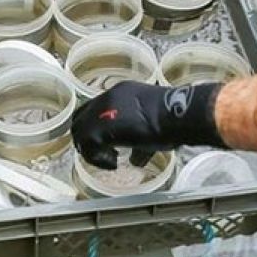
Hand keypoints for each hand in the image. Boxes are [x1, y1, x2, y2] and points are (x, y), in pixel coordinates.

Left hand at [71, 81, 225, 169]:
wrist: (175, 116)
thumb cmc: (172, 119)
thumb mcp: (151, 124)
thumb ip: (138, 141)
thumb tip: (136, 160)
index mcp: (119, 93)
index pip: (94, 108)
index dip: (95, 127)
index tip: (106, 143)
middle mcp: (107, 98)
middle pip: (81, 119)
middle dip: (88, 139)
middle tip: (102, 154)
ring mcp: (101, 111)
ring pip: (81, 133)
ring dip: (92, 150)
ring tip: (110, 160)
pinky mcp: (100, 128)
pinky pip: (88, 147)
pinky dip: (97, 159)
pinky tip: (112, 164)